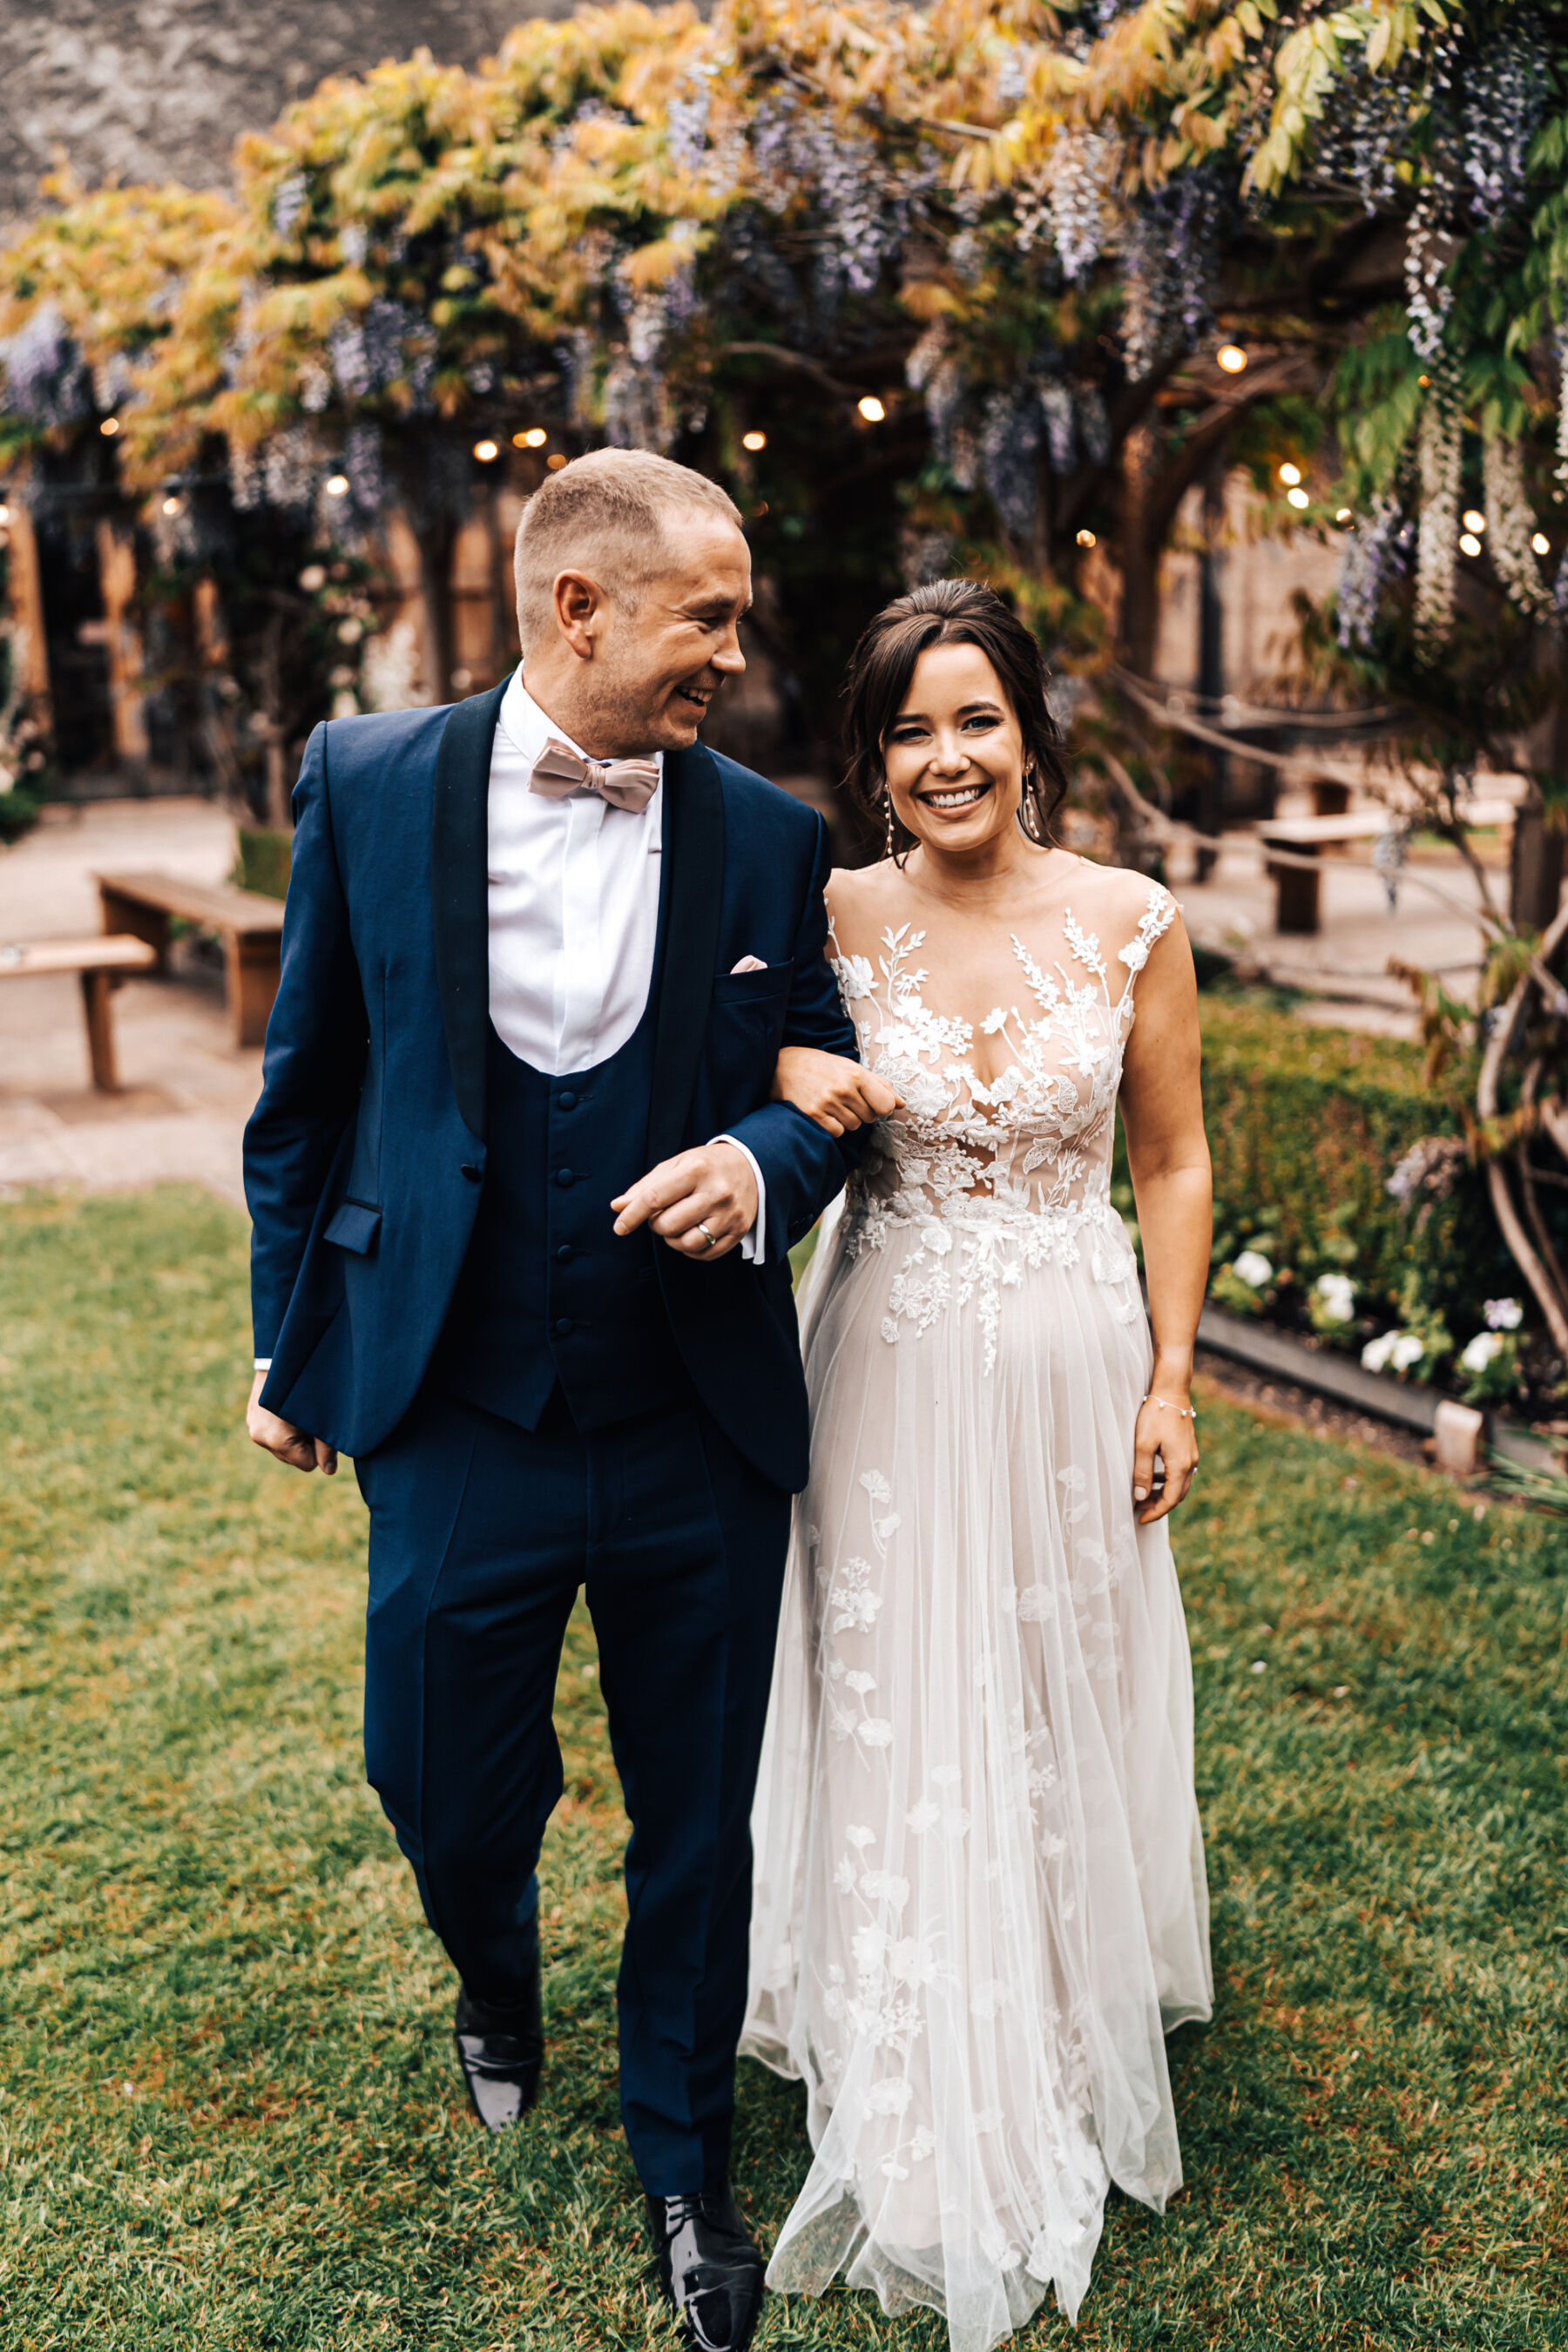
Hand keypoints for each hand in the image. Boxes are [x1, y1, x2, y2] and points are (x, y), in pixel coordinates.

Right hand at [247, 1369, 337, 1474]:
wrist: (282, 1356)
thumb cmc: (308, 1387)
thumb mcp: (322, 1419)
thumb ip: (327, 1448)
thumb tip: (329, 1472)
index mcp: (278, 1440)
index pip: (307, 1465)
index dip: (319, 1451)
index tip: (322, 1432)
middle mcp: (261, 1438)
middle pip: (292, 1459)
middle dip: (305, 1445)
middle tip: (312, 1420)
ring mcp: (253, 1428)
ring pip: (281, 1448)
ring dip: (292, 1437)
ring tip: (299, 1414)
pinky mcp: (250, 1419)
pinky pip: (271, 1435)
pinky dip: (281, 1428)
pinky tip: (287, 1411)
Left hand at [611, 1141, 758, 1260]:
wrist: (752, 1166)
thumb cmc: (706, 1166)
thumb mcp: (676, 1165)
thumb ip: (646, 1187)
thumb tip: (618, 1207)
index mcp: (696, 1170)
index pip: (655, 1198)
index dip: (632, 1215)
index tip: (619, 1228)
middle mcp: (716, 1192)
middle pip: (669, 1224)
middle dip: (656, 1225)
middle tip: (662, 1215)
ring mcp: (730, 1213)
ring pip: (687, 1243)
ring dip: (673, 1240)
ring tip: (676, 1226)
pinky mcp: (739, 1230)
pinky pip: (706, 1253)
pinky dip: (691, 1249)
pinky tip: (692, 1234)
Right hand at [771, 1046, 901, 1137]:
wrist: (782, 1067)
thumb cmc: (821, 1067)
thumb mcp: (850, 1068)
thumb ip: (879, 1085)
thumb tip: (902, 1104)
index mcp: (856, 1075)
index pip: (885, 1105)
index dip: (882, 1107)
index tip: (873, 1103)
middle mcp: (843, 1090)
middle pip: (869, 1118)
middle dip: (861, 1111)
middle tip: (844, 1098)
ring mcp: (827, 1104)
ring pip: (853, 1126)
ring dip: (846, 1119)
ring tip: (831, 1103)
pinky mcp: (813, 1116)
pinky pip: (837, 1132)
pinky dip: (832, 1126)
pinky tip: (822, 1111)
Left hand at [1132, 1391, 1196, 1524]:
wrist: (1172, 1391)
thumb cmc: (1155, 1415)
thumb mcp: (1143, 1444)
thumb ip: (1142, 1473)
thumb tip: (1141, 1498)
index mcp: (1180, 1465)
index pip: (1170, 1500)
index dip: (1155, 1513)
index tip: (1140, 1519)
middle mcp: (1190, 1463)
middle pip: (1177, 1495)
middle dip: (1159, 1506)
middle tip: (1139, 1510)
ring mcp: (1191, 1456)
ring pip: (1179, 1484)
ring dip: (1163, 1493)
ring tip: (1143, 1496)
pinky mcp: (1188, 1449)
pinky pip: (1179, 1472)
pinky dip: (1167, 1480)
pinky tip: (1153, 1477)